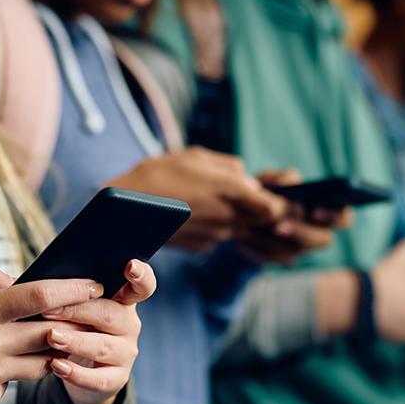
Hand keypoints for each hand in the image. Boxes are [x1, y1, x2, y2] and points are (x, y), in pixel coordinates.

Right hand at [0, 268, 108, 403]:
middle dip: (77, 322)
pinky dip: (21, 367)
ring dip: (59, 348)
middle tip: (95, 312)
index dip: (74, 289)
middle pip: (53, 332)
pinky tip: (12, 358)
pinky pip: (18, 378)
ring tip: (67, 335)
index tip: (95, 285)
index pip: (41, 296)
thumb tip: (20, 280)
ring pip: (45, 361)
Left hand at [42, 259, 156, 403]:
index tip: (129, 265)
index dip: (140, 275)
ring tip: (51, 337)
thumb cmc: (72, 325)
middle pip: (110, 313)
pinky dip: (77, 373)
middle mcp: (129, 324)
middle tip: (48, 309)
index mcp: (122, 299)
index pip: (142, 285)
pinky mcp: (117, 378)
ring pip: (103, 346)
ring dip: (75, 341)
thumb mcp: (71, 305)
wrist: (79, 367)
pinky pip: (99, 378)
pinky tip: (56, 366)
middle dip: (78, 311)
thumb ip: (61, 291)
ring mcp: (126, 352)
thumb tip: (22, 279)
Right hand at [106, 147, 286, 251]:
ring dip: (232, 215)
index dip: (280, 202)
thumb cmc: (158, 174)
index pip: (275, 207)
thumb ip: (230, 169)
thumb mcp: (197, 157)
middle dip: (258, 209)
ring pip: (238, 226)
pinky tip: (192, 213)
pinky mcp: (201, 246)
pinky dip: (212, 225)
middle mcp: (228, 218)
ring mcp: (215, 235)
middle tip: (238, 194)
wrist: (124, 210)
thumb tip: (250, 181)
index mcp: (230, 190)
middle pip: (260, 219)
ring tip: (205, 198)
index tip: (277, 195)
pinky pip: (218, 235)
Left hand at [235, 169, 348, 263]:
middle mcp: (317, 232)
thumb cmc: (266, 192)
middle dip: (301, 232)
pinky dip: (255, 244)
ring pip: (293, 251)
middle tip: (278, 226)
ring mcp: (300, 249)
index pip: (344, 217)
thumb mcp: (270, 180)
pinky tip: (242, 233)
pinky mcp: (279, 259)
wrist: (241, 214)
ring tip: (249, 226)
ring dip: (270, 239)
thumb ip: (281, 178)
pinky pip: (272, 257)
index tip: (314, 211)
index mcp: (324, 210)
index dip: (335, 216)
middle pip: (324, 240)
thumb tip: (288, 182)